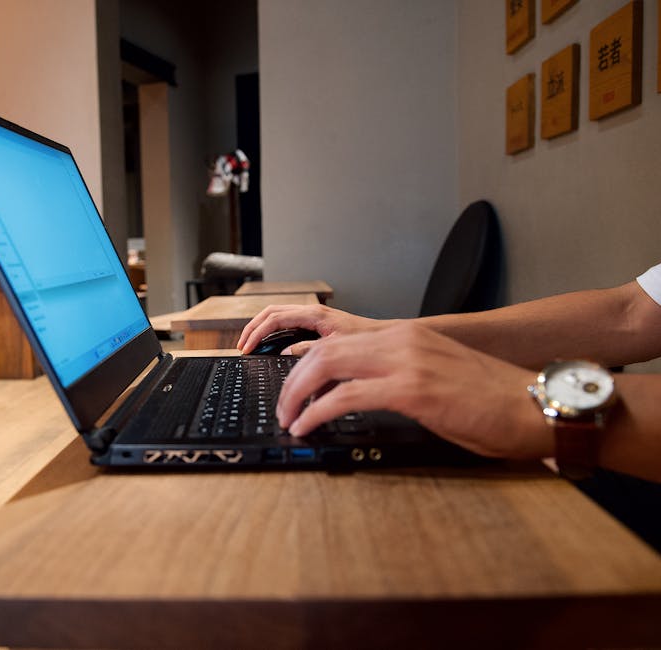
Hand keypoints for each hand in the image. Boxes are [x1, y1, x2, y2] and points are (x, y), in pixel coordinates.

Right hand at [237, 304, 379, 354]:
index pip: (274, 319)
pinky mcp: (317, 324)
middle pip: (270, 312)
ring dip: (260, 328)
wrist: (387, 337)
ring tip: (250, 345)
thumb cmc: (369, 342)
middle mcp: (312, 312)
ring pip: (277, 315)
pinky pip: (286, 322)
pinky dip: (272, 331)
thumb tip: (284, 353)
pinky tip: (270, 345)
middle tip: (242, 346)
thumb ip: (309, 350)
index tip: (247, 348)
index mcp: (315, 315)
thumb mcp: (338, 349)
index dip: (257, 333)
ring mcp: (313, 316)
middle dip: (252, 328)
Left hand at [276, 322, 551, 458]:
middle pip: (323, 350)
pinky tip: (307, 427)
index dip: (306, 363)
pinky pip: (345, 397)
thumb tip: (361, 393)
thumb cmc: (492, 399)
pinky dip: (317, 412)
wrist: (534, 405)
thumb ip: (399, 374)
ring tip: (289, 419)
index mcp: (405, 335)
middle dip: (293, 380)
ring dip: (297, 395)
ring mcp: (406, 361)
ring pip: (326, 366)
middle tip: (284, 407)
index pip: (338, 340)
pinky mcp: (412, 389)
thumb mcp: (436, 374)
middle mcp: (401, 340)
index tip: (293, 388)